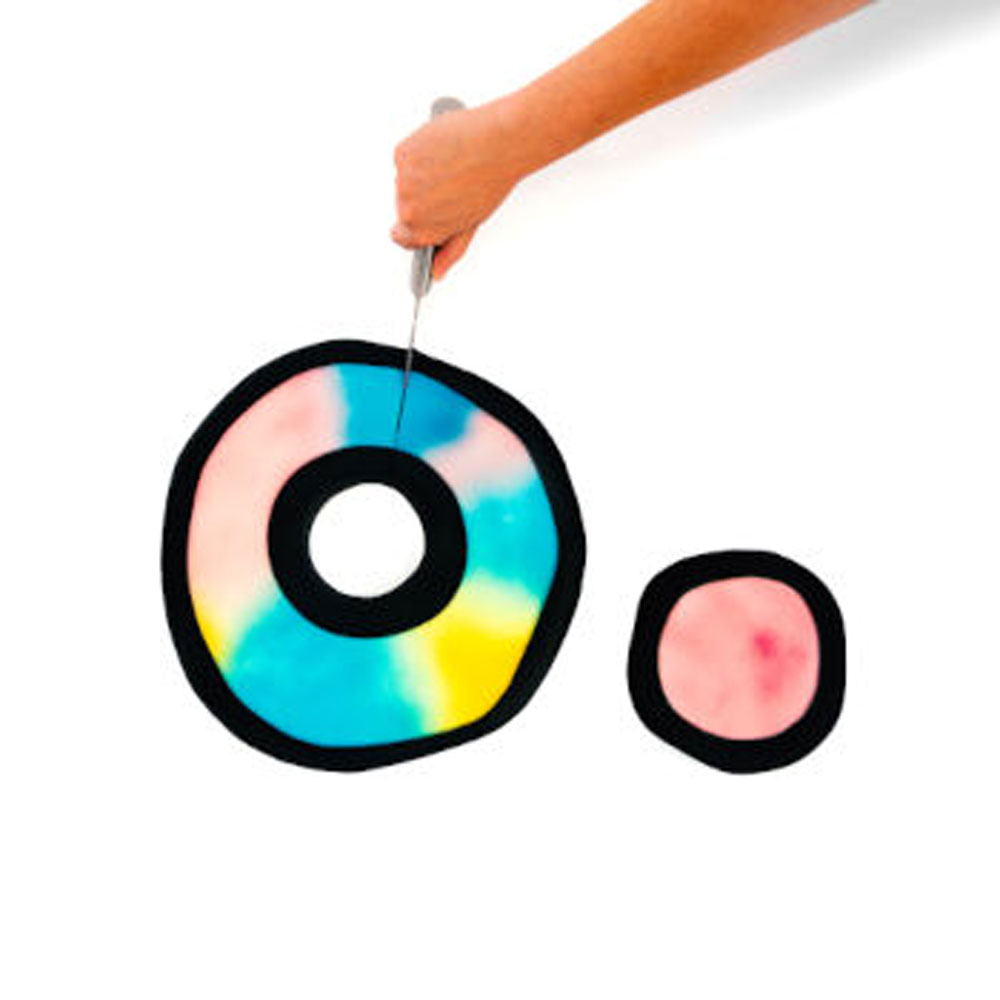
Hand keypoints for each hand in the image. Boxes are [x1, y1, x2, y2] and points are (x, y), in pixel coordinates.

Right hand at [392, 101, 525, 279]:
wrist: (499, 144)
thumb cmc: (490, 182)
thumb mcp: (470, 224)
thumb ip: (449, 250)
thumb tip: (437, 271)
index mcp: (422, 230)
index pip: (402, 237)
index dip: (417, 225)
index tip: (428, 215)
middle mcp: (408, 208)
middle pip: (404, 206)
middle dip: (423, 197)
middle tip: (449, 186)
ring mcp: (403, 179)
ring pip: (404, 179)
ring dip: (420, 173)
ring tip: (449, 167)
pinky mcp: (403, 153)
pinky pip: (405, 156)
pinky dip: (419, 152)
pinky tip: (442, 151)